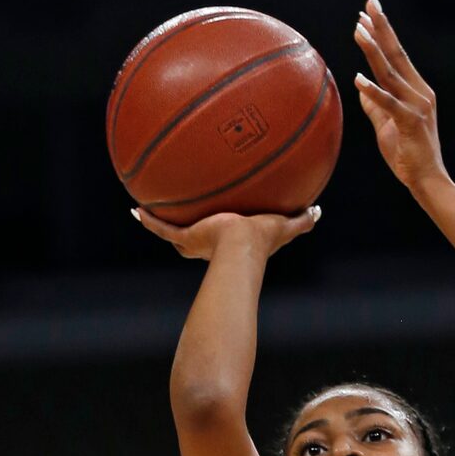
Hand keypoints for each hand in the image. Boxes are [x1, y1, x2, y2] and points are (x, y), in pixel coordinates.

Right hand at [133, 206, 318, 261]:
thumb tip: (319, 212)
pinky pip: (161, 228)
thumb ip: (301, 221)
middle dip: (188, 230)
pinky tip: (135, 208)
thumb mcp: (284, 226)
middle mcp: (208, 244)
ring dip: (160, 223)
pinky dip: (148, 220)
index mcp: (228, 242)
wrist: (241, 247)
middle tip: (183, 217)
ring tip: (146, 208)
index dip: (219, 231)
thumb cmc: (263, 241)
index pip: (221, 238)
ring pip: (173, 233)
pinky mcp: (184, 237)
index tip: (219, 224)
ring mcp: (193, 242)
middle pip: (193, 239)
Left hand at [353, 0, 445, 192]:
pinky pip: (389, 104)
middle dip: (382, 27)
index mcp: (415, 90)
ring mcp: (417, 107)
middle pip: (396, 54)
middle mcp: (419, 92)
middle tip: (369, 3)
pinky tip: (358, 79)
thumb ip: (375, 107)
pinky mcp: (411, 123)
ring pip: (391, 73)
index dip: (382, 32)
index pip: (396, 55)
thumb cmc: (408, 156)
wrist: (428, 181)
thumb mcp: (387, 127)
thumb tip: (361, 89)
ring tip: (358, 30)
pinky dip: (373, 92)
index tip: (368, 12)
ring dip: (373, 51)